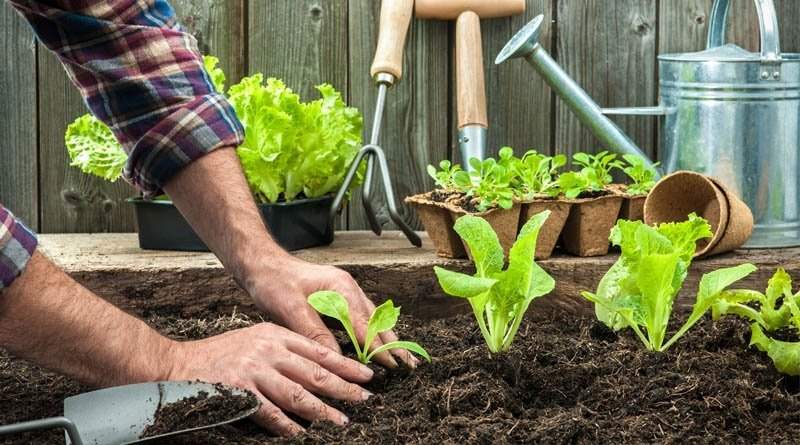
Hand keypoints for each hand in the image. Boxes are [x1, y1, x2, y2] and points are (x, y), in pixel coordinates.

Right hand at [167, 322, 373, 435]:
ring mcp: (254, 371)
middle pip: (315, 372)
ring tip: (342, 421)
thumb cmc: (220, 355)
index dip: (346, 364)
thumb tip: (318, 371)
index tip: (367, 375)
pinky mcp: (239, 392)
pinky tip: (302, 434)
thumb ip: (284, 351)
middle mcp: (268, 350)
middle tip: (365, 399)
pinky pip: (270, 413)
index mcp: (275, 335)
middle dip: (344, 387)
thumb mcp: (256, 340)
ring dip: (323, 410)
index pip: (319, 350)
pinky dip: (288, 426)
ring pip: (298, 394)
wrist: (178, 363)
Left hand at [249, 258, 418, 368]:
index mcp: (341, 288)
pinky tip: (379, 345)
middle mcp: (348, 288)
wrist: (262, 264)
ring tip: (402, 358)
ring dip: (387, 338)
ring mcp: (345, 292)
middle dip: (393, 343)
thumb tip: (336, 359)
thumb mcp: (291, 309)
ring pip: (373, 319)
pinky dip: (373, 333)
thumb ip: (315, 333)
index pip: (365, 324)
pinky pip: (362, 317)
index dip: (379, 347)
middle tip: (410, 365)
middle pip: (377, 320)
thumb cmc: (274, 282)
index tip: (392, 366)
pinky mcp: (339, 298)